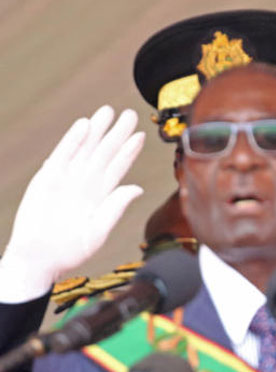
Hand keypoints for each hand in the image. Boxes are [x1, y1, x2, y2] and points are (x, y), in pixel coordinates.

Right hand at [0, 106, 144, 301]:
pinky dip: (73, 140)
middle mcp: (86, 184)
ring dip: (97, 131)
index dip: (129, 151)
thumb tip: (137, 188)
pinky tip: (84, 126)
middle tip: (129, 114)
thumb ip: (115, 207)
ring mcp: (67, 179)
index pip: (118, 167)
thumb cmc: (69, 251)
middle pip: (105, 153)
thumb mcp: (99, 231)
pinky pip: (62, 155)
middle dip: (117, 133)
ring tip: (108, 112)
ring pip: (85, 149)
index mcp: (101, 196)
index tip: (141, 135)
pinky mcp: (47, 179)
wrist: (38, 260)